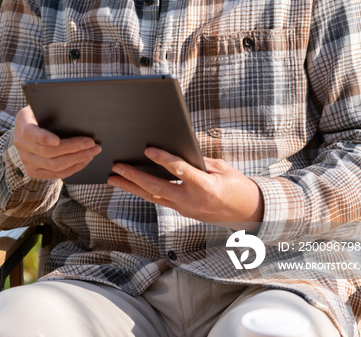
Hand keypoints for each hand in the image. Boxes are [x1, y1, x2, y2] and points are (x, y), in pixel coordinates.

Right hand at [13, 106, 100, 179]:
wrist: (29, 128)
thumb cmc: (42, 113)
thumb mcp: (42, 106)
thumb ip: (53, 110)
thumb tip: (77, 114)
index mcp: (22, 123)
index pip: (29, 133)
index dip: (43, 138)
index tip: (57, 140)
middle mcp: (21, 144)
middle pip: (47, 152)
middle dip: (73, 148)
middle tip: (91, 143)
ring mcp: (26, 160)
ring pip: (54, 165)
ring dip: (77, 159)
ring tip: (92, 151)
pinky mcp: (33, 171)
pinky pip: (55, 174)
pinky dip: (73, 168)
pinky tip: (84, 160)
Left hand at [107, 148, 263, 226]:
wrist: (247, 212)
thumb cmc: (236, 185)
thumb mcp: (221, 167)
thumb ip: (198, 160)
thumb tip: (177, 148)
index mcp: (205, 186)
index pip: (180, 171)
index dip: (163, 160)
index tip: (148, 150)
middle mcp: (192, 200)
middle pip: (158, 188)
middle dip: (135, 177)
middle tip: (117, 166)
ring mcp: (185, 209)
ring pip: (153, 197)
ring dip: (132, 187)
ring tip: (114, 177)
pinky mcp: (182, 211)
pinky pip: (159, 200)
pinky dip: (143, 191)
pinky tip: (131, 184)